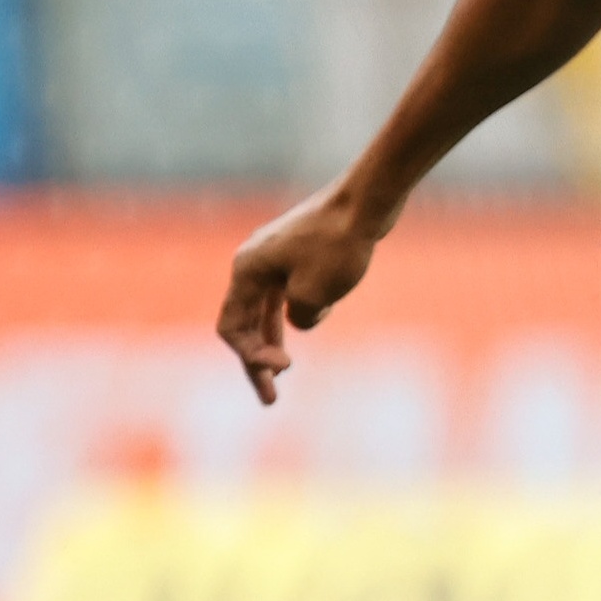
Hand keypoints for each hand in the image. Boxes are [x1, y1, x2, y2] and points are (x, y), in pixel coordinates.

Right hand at [216, 185, 387, 404]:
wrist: (368, 201)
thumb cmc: (339, 245)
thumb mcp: (315, 294)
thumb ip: (300, 318)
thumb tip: (300, 321)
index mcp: (247, 271)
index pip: (232, 327)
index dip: (252, 357)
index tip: (287, 370)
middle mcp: (254, 263)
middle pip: (247, 322)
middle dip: (257, 361)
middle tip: (270, 400)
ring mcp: (277, 257)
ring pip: (269, 308)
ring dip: (275, 339)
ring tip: (282, 370)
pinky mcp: (302, 254)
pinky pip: (291, 292)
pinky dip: (301, 310)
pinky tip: (321, 311)